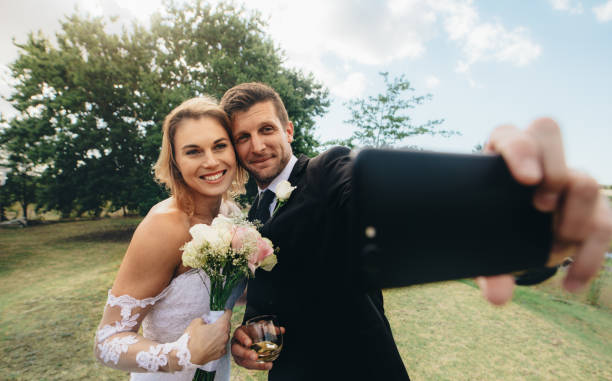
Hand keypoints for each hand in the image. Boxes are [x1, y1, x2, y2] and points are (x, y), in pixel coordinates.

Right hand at [185, 310, 231, 364]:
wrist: (189, 356)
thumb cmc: (192, 339)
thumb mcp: (196, 322)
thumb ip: (204, 318)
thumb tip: (207, 320)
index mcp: (221, 325)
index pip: (228, 314)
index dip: (225, 311)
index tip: (222, 312)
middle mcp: (225, 335)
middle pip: (227, 325)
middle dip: (222, 323)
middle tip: (213, 324)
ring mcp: (224, 345)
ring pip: (225, 336)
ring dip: (220, 334)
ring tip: (210, 336)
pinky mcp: (222, 353)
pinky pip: (222, 345)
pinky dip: (219, 343)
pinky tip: (210, 344)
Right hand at [231, 324, 284, 370]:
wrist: (245, 337)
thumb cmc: (252, 330)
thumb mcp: (259, 326)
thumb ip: (269, 327)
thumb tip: (282, 330)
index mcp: (239, 333)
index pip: (239, 334)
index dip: (243, 339)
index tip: (249, 343)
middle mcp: (236, 344)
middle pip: (237, 350)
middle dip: (246, 354)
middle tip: (255, 357)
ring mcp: (237, 354)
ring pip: (243, 361)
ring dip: (255, 364)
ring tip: (267, 365)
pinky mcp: (241, 361)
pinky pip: (248, 366)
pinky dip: (258, 366)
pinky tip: (266, 366)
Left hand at [478, 118, 611, 304]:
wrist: (516, 242)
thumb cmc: (492, 235)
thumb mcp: (485, 251)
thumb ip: (488, 270)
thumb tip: (498, 297)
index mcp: (499, 158)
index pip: (510, 134)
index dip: (521, 150)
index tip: (526, 179)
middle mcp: (535, 159)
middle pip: (548, 130)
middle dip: (553, 169)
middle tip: (541, 206)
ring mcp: (567, 179)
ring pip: (585, 181)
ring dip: (574, 219)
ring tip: (555, 248)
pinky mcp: (592, 208)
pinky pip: (607, 224)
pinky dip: (590, 258)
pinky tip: (571, 282)